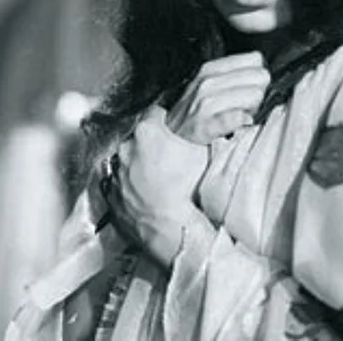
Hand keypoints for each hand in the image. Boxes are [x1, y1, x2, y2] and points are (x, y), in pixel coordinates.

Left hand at [101, 105, 208, 265]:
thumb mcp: (206, 153)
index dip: (166, 121)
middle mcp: (126, 149)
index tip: (172, 130)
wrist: (173, 229)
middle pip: (139, 137)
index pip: (155, 113)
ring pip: (126, 160)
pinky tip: (144, 192)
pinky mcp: (111, 195)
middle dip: (150, 144)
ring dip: (137, 164)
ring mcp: (116, 173)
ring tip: (156, 178)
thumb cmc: (188, 191)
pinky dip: (127, 186)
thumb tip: (231, 120)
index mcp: (147, 132)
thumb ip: (211, 131)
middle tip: (168, 157)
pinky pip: (117, 184)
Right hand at [166, 51, 270, 143]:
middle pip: (261, 77)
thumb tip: (264, 72)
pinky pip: (237, 118)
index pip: (255, 59)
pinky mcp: (207, 125)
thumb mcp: (211, 80)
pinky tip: (239, 122)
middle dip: (259, 91)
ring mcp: (207, 102)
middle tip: (246, 103)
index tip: (249, 86)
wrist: (173, 132)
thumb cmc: (197, 106)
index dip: (257, 74)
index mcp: (213, 68)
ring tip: (240, 112)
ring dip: (253, 107)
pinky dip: (242, 120)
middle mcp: (209, 81)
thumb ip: (236, 71)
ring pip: (255, 95)